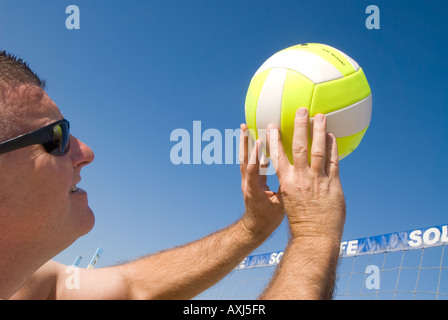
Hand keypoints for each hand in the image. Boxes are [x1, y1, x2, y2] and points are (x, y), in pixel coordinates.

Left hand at [239, 124, 284, 236]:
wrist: (255, 228)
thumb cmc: (268, 219)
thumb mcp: (279, 206)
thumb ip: (285, 191)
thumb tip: (296, 177)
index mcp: (254, 190)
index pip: (253, 170)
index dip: (255, 156)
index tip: (258, 141)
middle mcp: (247, 183)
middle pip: (244, 159)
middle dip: (244, 143)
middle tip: (244, 127)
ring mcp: (247, 181)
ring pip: (244, 158)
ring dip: (245, 143)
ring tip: (245, 127)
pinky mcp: (249, 180)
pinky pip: (249, 162)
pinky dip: (251, 150)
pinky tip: (255, 139)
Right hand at [267, 108, 345, 241]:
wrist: (314, 238)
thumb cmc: (300, 221)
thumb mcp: (289, 200)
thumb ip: (291, 183)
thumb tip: (294, 170)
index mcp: (286, 182)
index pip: (278, 156)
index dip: (275, 140)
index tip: (272, 126)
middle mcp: (301, 179)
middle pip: (299, 147)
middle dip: (299, 127)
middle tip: (301, 110)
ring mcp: (318, 181)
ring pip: (318, 150)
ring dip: (319, 131)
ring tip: (320, 116)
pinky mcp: (333, 185)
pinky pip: (334, 162)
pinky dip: (333, 147)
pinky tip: (332, 135)